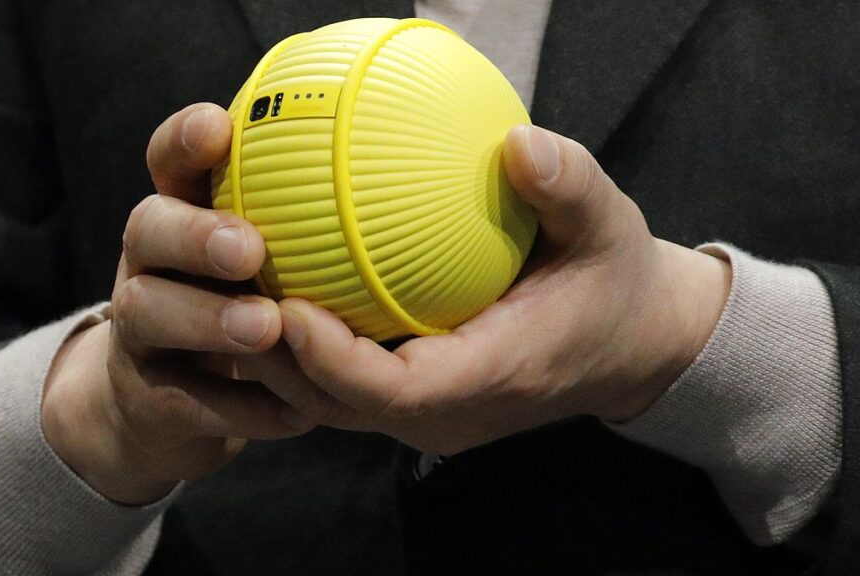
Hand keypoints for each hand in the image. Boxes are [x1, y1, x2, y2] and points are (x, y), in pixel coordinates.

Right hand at [42, 104, 312, 503]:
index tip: (220, 126)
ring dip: (207, 319)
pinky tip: (297, 414)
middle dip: (192, 234)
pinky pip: (186, 399)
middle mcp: (147, 265)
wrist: (164, 408)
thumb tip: (399, 174)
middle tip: (248, 248)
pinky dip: (242, 406)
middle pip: (144, 229)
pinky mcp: (148, 396)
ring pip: (145, 312)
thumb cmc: (238, 310)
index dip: (184, 141)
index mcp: (181, 219)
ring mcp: (138, 331)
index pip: (169, 162)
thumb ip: (302, 223)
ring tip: (268, 327)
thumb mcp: (258, 260)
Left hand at [271, 125, 731, 455]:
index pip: (397, 392)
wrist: (630, 343)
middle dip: (278, 360)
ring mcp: (431, 417)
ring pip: (331, 405)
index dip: (332, 360)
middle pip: (340, 406)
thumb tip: (519, 143)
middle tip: (230, 291)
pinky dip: (305, 352)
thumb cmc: (615, 282)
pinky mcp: (419, 405)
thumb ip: (569, 188)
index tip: (284, 305)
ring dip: (279, 358)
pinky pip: (347, 388)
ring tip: (233, 294)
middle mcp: (451, 414)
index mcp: (493, 378)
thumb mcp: (608, 226)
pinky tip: (275, 295)